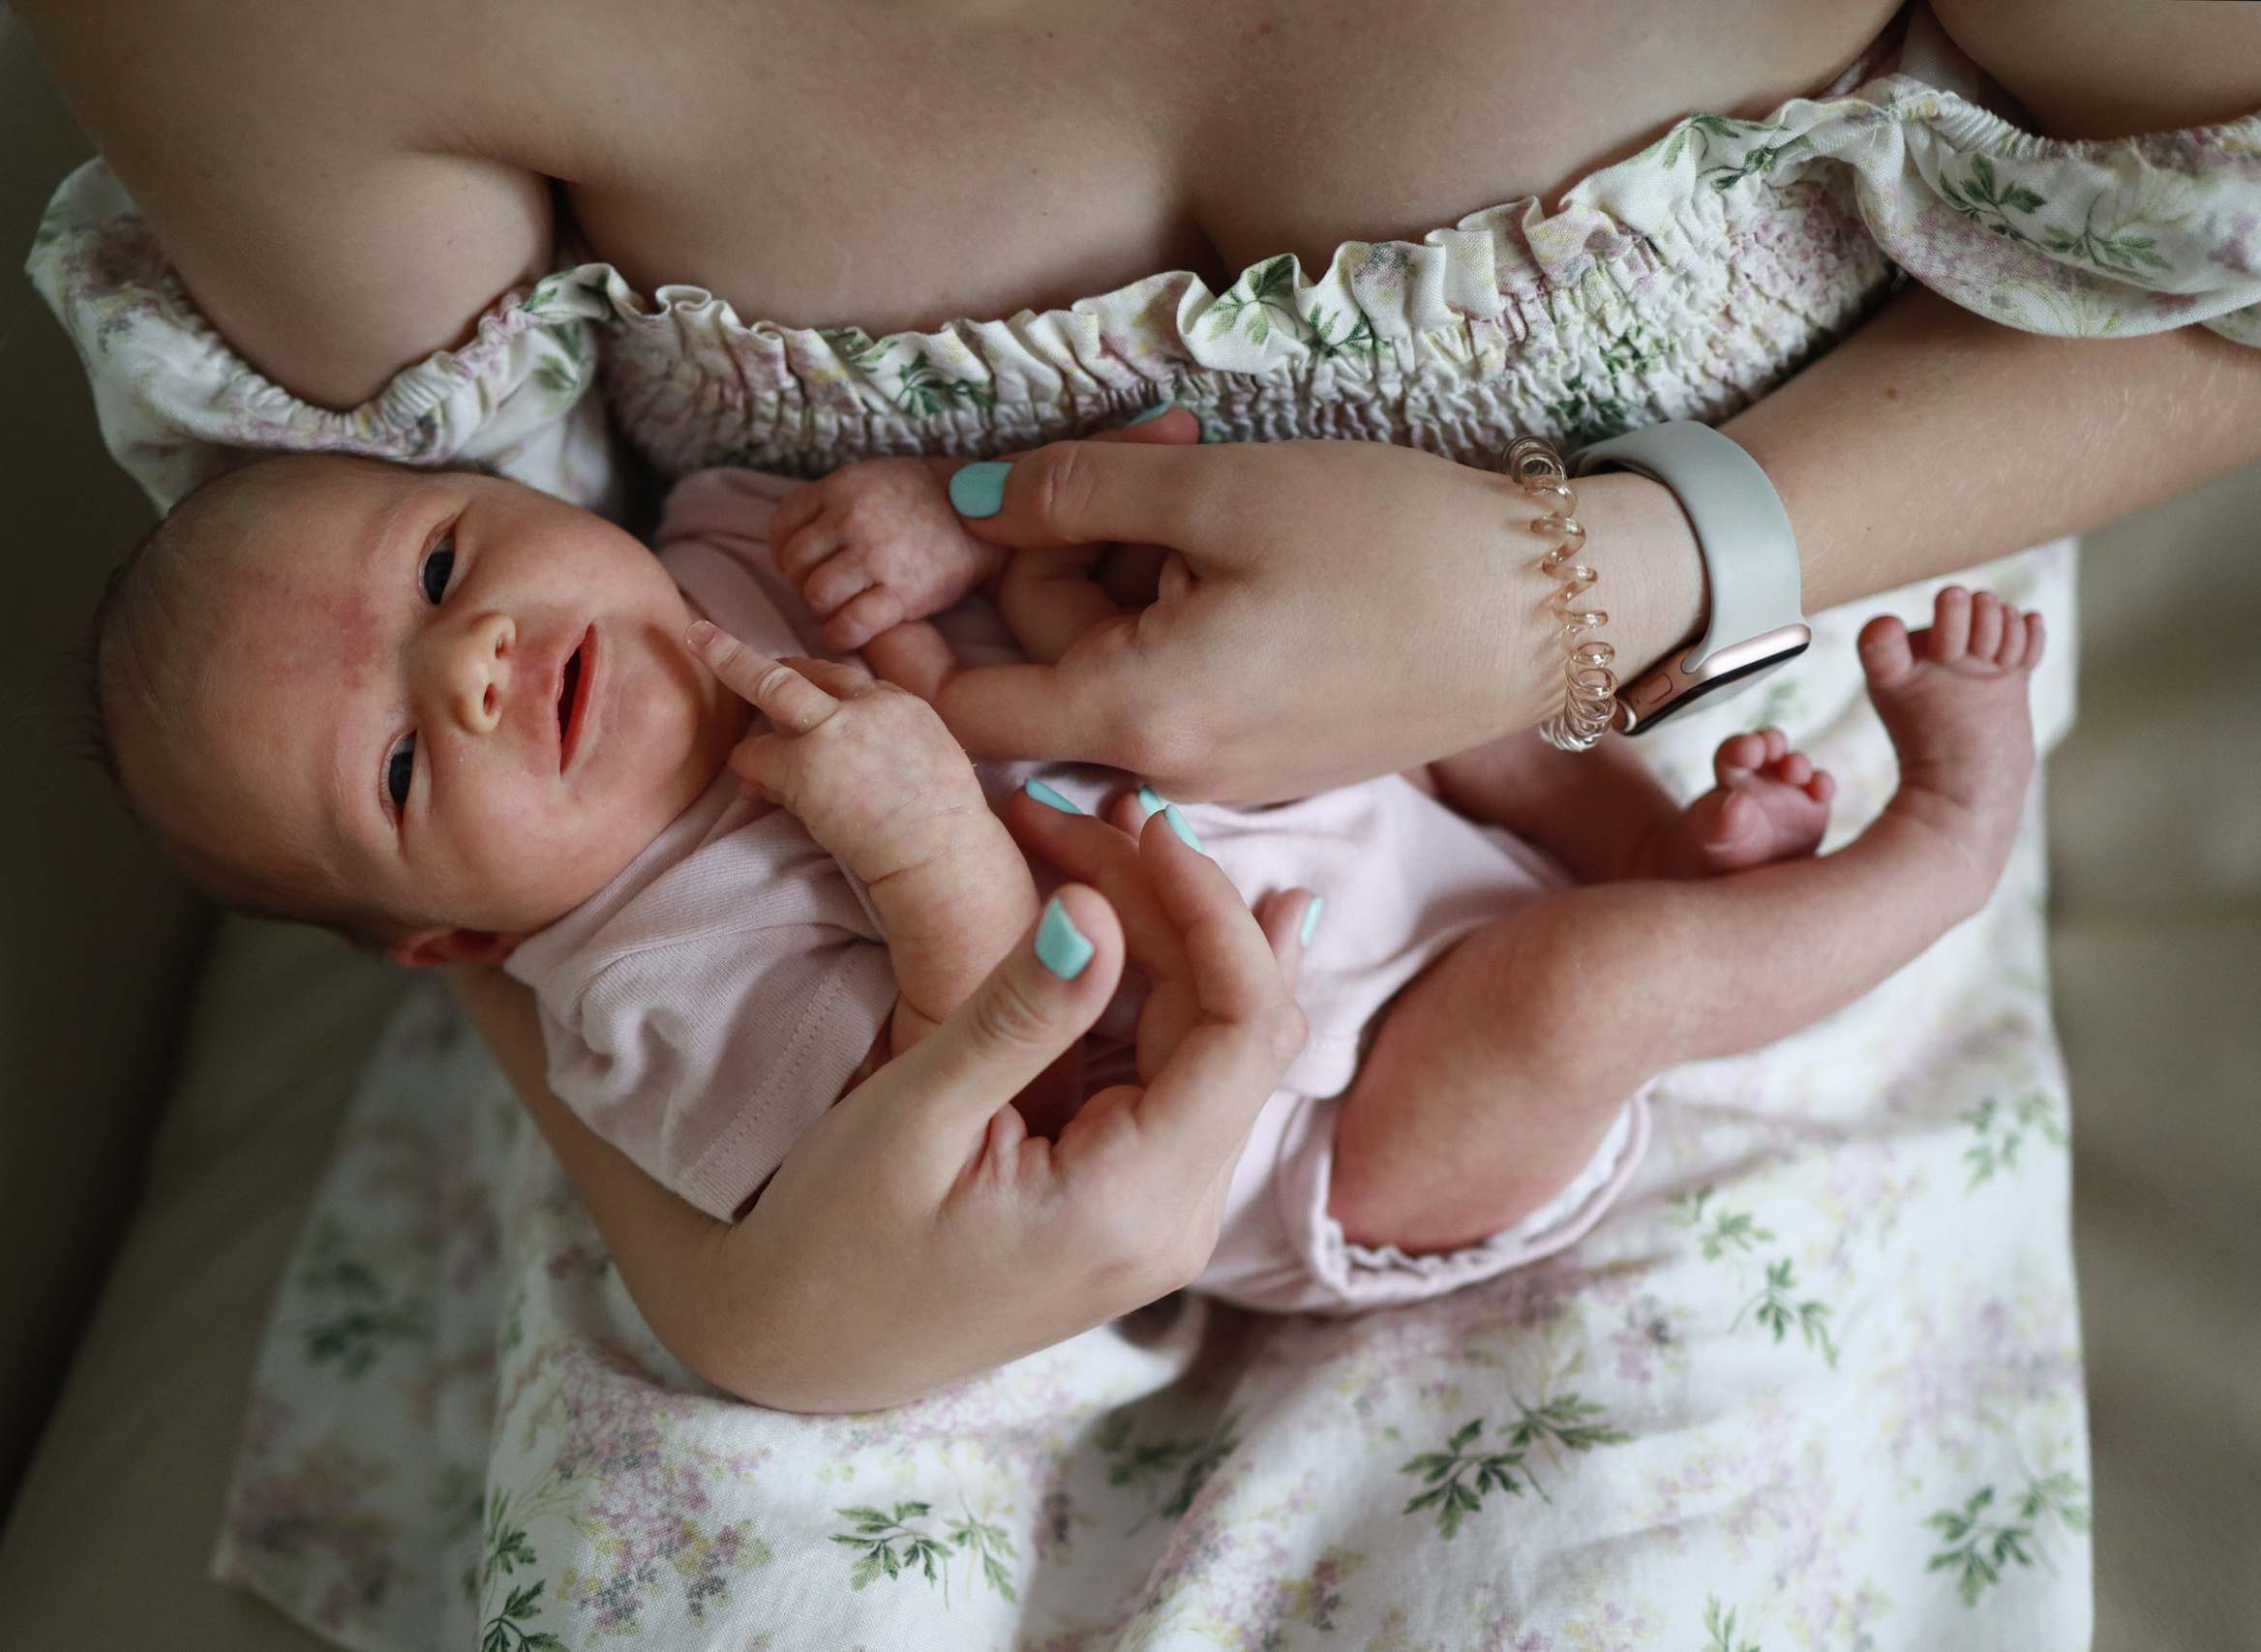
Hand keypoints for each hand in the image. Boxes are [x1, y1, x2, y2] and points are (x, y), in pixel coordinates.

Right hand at [465, 808, 1309, 1412]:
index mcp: (1136, 1201)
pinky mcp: (1139, 1198)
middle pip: (1242, 1024)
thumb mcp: (912, 1117)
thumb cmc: (833, 1239)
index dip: (1211, 907)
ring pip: (1222, 1041)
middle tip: (1083, 813)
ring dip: (1174, 933)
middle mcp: (1180, 1216)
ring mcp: (1168, 1213)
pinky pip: (1187, 1072)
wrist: (800, 1349)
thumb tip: (1097, 912)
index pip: (1241, 1026)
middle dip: (1181, 902)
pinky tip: (1146, 909)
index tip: (1139, 822)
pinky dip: (1162, 982)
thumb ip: (1017, 1017)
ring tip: (1105, 833)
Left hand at [683, 619, 992, 891]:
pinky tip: (752, 789)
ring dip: (755, 738)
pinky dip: (750, 770)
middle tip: (699, 635)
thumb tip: (843, 747)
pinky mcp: (806, 766)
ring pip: (768, 700)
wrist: (942, 855)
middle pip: (796, 670)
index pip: (843, 679)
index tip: (786, 671)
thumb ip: (885, 741)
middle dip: (736, 654)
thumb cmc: (941, 826)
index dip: (809, 677)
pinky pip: (756, 756)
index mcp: (899, 704)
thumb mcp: (927, 762)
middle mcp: (865, 706)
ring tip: (750, 767)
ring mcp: (832, 732)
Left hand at [770, 457, 1006, 650]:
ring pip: (815, 595)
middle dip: (802, 583)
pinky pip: (848, 625)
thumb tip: (789, 546)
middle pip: (795, 563)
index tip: (801, 566)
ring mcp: (875, 555)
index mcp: (841, 486)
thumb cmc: (924, 501)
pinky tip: (845, 633)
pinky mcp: (901, 593)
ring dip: (821, 610)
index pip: (783, 525)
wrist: (983, 516)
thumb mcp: (871, 479)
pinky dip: (838, 635)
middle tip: (825, 590)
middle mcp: (852, 517)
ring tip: (839, 609)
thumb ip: (831, 502)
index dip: (784, 551)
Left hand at [864, 438, 1705, 803]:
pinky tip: (1251, 544)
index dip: (903, 652)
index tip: (875, 586)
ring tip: (1212, 481)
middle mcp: (1170, 771)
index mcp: (1138, 715)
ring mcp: (1226, 775)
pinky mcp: (1274, 759)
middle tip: (1150, 455)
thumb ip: (1073, 496)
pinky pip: (1181, 689)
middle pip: (1043, 676)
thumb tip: (966, 504)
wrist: (1557, 610)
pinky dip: (1182, 613)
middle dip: (1059, 561)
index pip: (960, 717)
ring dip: (1129, 576)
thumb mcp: (1219, 492)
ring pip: (1115, 674)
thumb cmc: (1396, 545)